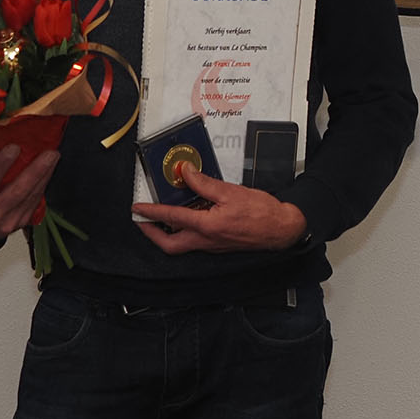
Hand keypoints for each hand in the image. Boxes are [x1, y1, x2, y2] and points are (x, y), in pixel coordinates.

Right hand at [0, 144, 59, 249]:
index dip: (1, 164)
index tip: (14, 147)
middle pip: (17, 190)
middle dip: (35, 170)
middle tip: (48, 153)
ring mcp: (8, 221)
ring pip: (30, 197)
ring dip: (44, 176)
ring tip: (53, 157)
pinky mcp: (19, 223)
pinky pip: (34, 203)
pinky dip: (42, 186)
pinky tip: (49, 171)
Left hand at [132, 167, 306, 253]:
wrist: (281, 229)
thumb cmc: (262, 213)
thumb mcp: (231, 192)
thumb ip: (204, 183)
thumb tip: (186, 173)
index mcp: (207, 226)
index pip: (171, 219)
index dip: (151, 212)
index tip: (138, 208)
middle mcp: (206, 240)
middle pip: (169, 245)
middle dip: (151, 234)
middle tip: (142, 221)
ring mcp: (212, 245)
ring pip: (181, 246)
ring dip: (166, 234)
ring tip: (159, 219)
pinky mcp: (218, 244)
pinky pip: (193, 242)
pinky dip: (183, 232)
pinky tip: (185, 219)